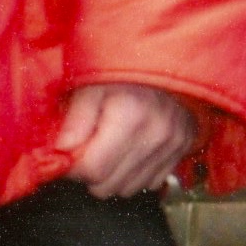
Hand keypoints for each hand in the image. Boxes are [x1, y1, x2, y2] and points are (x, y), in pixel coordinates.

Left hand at [52, 80, 198, 198]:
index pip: (92, 170)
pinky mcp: (183, 149)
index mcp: (129, 118)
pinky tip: (132, 152)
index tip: (69, 153)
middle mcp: (155, 137)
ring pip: (129, 189)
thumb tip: (62, 152)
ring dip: (114, 177)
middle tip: (88, 150)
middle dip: (92, 174)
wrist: (170, 56)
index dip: (73, 167)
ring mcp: (172, 146)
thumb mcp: (92, 84)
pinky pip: (151, 182)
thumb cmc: (124, 68)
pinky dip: (136, 173)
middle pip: (109, 187)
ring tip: (110, 150)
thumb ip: (76, 120)